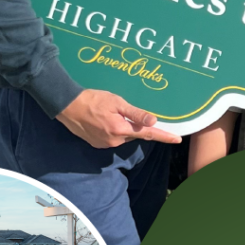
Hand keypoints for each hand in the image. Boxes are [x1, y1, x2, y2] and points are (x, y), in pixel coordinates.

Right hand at [56, 89, 181, 148]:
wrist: (67, 106)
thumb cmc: (93, 100)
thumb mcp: (117, 102)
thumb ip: (136, 113)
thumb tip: (154, 121)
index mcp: (121, 130)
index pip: (148, 134)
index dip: (164, 136)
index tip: (177, 139)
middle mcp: (114, 141)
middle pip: (134, 134)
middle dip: (136, 125)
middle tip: (125, 111)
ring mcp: (104, 144)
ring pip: (123, 136)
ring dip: (123, 127)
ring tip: (110, 112)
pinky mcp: (97, 143)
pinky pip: (112, 137)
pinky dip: (114, 129)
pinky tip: (104, 119)